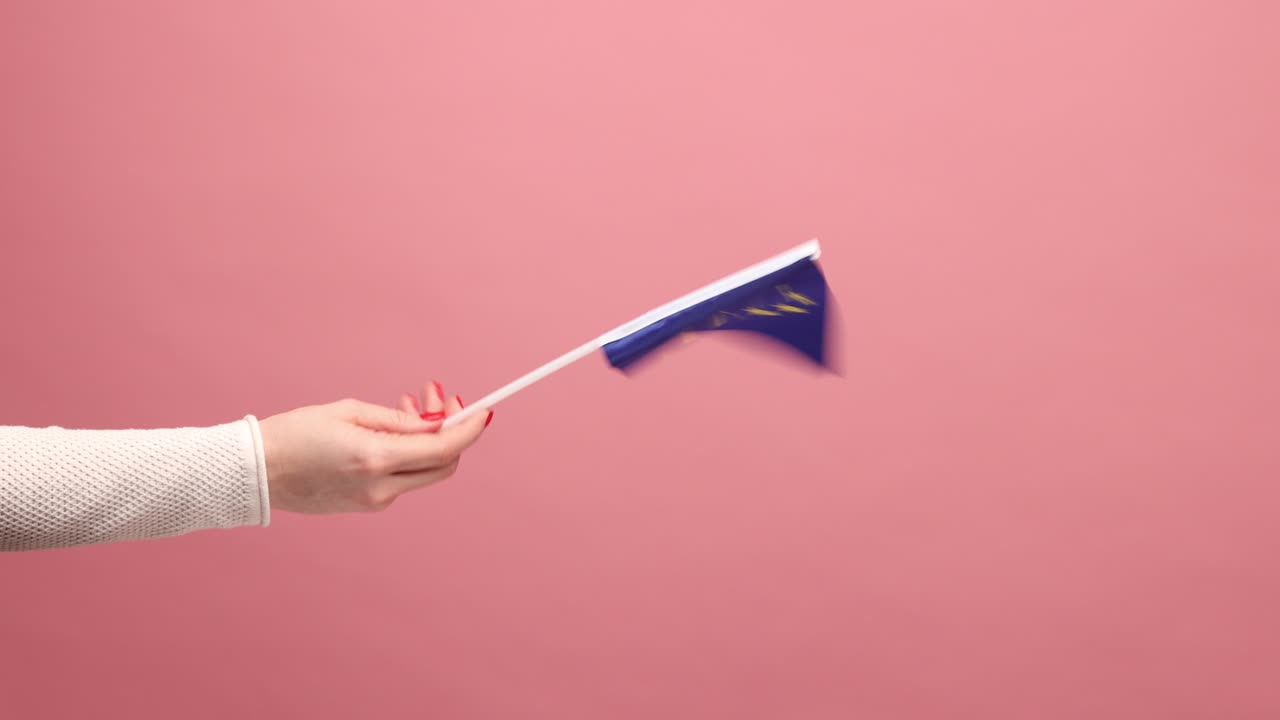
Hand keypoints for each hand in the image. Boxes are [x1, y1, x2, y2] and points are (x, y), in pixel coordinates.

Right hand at [259, 381, 489, 513]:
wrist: (254, 472)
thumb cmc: (294, 433)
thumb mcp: (348, 413)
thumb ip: (398, 421)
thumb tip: (436, 423)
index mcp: (376, 460)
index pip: (443, 448)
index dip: (469, 429)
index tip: (483, 412)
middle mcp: (380, 488)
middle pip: (442, 466)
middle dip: (451, 431)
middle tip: (442, 399)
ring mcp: (373, 502)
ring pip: (421, 471)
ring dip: (426, 439)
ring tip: (409, 404)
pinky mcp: (363, 506)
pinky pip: (400, 479)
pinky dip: (407, 454)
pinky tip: (392, 429)